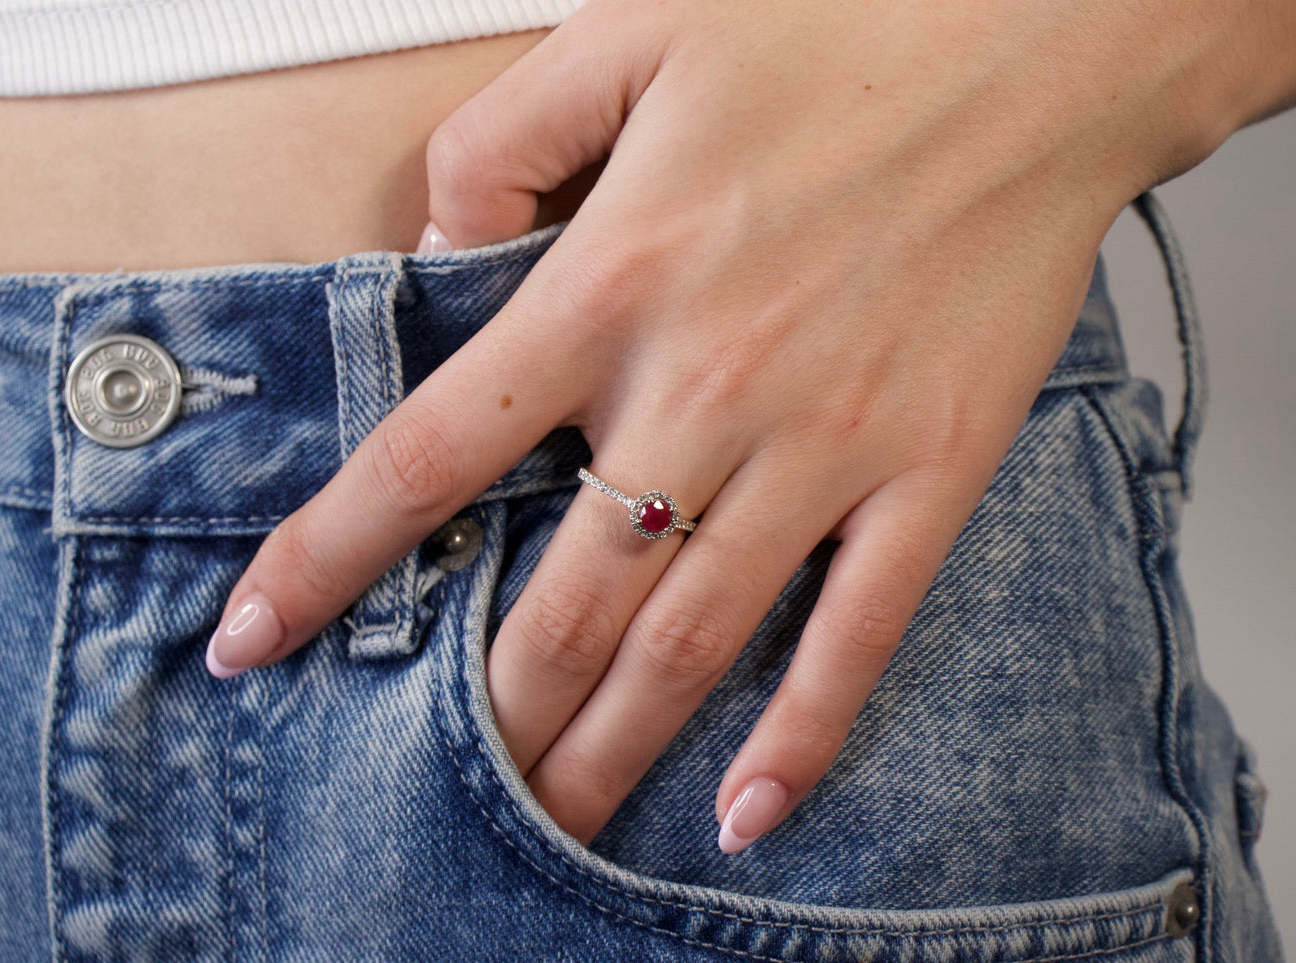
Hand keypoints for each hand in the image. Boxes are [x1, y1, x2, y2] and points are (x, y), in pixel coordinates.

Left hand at [206, 0, 1239, 849]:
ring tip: (556, 824)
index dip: (327, 557)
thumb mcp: (627, 33)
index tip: (255, 638)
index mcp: (612, 281)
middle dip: (491, 707)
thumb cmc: (842, 31)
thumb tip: (435, 245)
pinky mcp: (929, 471)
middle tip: (449, 784)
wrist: (1040, 48)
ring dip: (611, 745)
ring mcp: (823, 444)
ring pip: (690, 637)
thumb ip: (498, 138)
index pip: (431, 453)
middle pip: (562, 594)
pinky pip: (857, 630)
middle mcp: (703, 386)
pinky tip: (747, 811)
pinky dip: (802, 732)